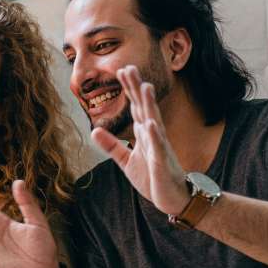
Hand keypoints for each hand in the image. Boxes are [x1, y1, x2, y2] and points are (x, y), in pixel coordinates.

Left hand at [91, 65, 189, 215]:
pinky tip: (150, 123)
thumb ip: (111, 145)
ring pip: (154, 122)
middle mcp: (154, 136)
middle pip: (144, 108)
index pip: (135, 107)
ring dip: (150, 105)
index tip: (122, 69)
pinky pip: (158, 148)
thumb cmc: (153, 177)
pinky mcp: (162, 164)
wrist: (174, 199)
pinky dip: (154, 136)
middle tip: (129, 67)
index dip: (129, 89)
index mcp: (144, 134)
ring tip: (145, 86)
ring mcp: (159, 148)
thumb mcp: (126, 161)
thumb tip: (94, 130)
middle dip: (136, 88)